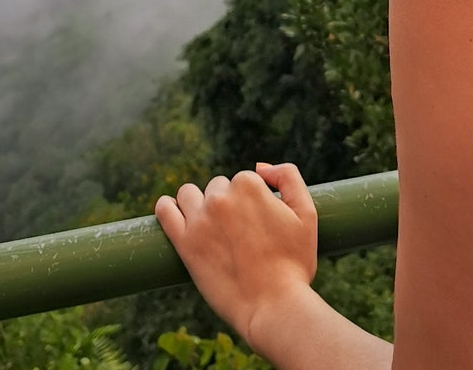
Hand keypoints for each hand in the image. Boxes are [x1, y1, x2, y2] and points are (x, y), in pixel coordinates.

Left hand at [155, 163, 318, 346]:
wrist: (273, 305)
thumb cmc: (294, 262)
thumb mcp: (307, 212)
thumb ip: (288, 177)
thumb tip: (260, 167)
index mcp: (249, 185)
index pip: (244, 180)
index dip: (254, 200)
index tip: (259, 222)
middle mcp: (221, 198)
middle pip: (218, 187)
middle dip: (227, 202)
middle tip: (240, 232)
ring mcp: (200, 220)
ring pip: (189, 194)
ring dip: (198, 202)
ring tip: (210, 225)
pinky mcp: (184, 244)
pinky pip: (165, 212)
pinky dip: (166, 207)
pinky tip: (170, 209)